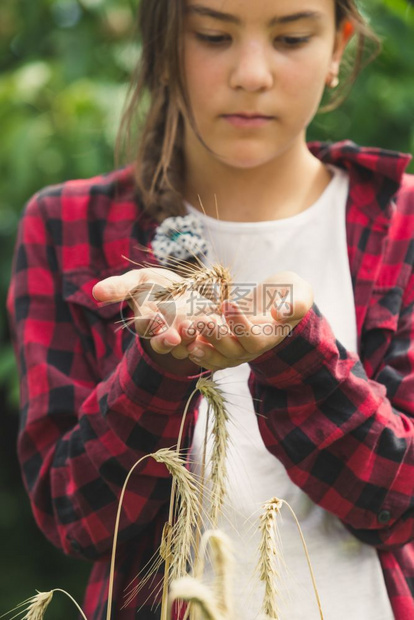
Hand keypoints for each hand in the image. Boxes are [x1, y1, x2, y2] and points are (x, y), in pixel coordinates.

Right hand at [92, 266, 220, 372]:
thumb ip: (119, 287)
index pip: (144, 328)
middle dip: (169, 340)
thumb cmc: (156, 286)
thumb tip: (95, 292)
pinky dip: (213, 335)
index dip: (149, 325)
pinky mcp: (206, 338)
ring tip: (197, 325)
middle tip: (175, 335)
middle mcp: (165, 336)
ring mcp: (186, 340)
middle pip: (164, 344)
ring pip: (187, 346)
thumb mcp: (138, 280)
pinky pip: (209, 343)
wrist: (187, 291)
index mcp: (147, 323)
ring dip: (192, 338)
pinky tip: (218, 324)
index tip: (155, 318)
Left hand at [185, 271, 313, 371]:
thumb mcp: (300, 292)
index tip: (228, 303)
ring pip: (218, 358)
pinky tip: (184, 337)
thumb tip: (280, 312)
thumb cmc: (290, 292)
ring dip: (202, 348)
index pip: (253, 338)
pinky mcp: (223, 344)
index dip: (240, 325)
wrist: (277, 297)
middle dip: (216, 337)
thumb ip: (296, 303)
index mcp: (271, 337)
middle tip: (202, 320)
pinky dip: (195, 348)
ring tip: (189, 332)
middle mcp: (252, 348)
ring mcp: (236, 348)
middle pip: (232, 352)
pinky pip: (208, 354)